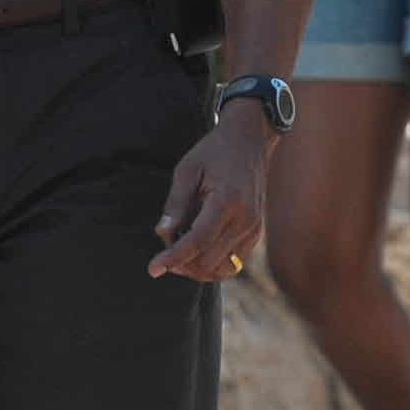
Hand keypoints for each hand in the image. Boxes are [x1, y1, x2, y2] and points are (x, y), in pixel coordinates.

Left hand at [150, 104, 272, 279]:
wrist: (250, 141)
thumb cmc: (215, 152)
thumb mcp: (187, 170)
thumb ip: (175, 204)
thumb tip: (162, 235)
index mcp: (227, 201)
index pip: (197, 241)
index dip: (173, 257)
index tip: (153, 268)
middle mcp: (245, 219)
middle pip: (208, 260)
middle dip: (182, 263)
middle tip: (164, 253)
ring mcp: (254, 228)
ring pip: (222, 268)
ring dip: (197, 269)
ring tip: (180, 255)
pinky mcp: (256, 232)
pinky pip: (234, 262)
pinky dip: (213, 265)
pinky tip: (198, 252)